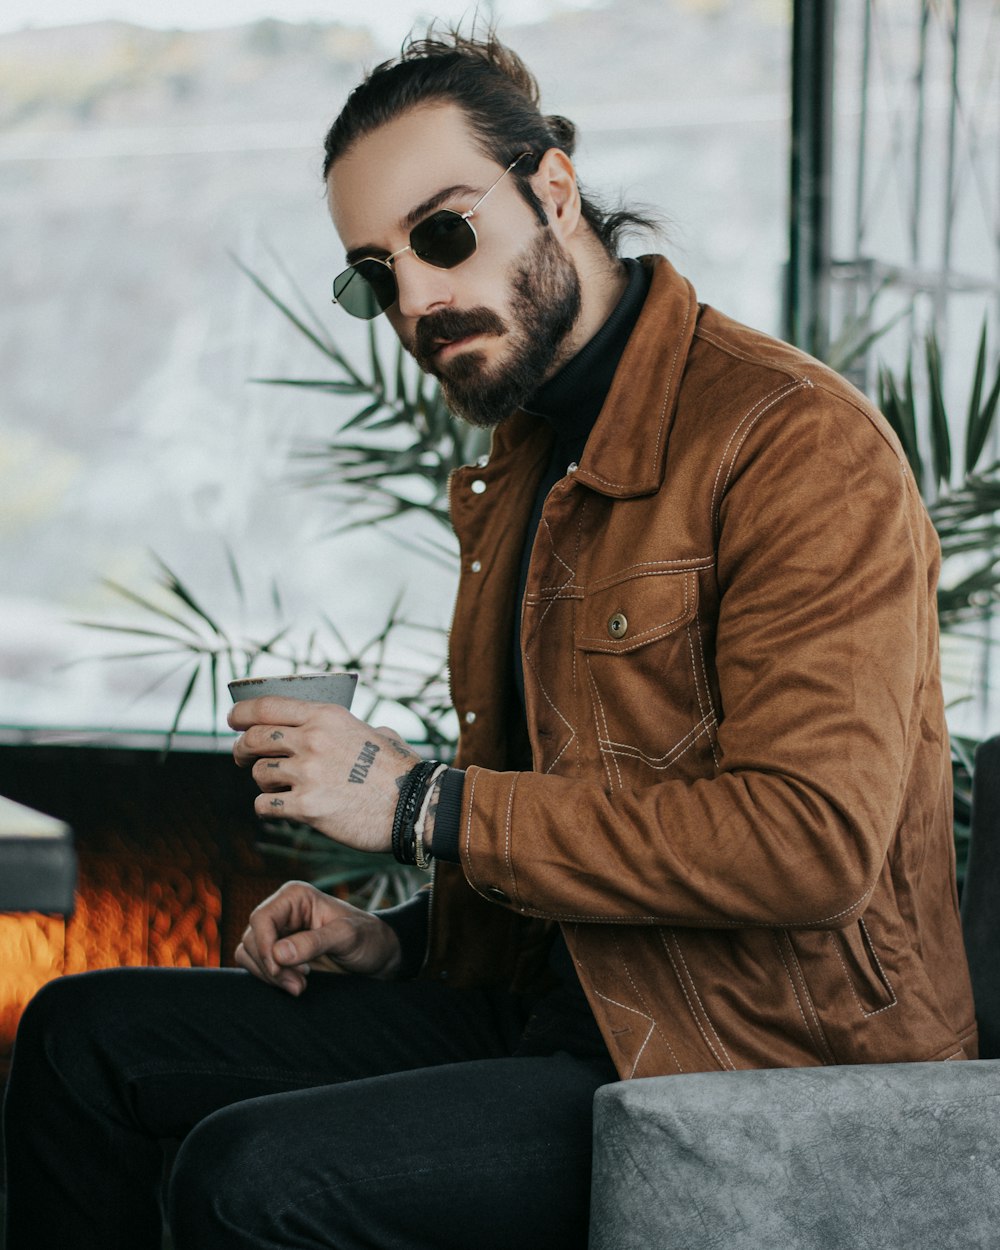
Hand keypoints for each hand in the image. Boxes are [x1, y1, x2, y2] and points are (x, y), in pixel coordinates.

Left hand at [228, 696, 421, 853]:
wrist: (414, 806)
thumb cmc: (401, 770)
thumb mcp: (376, 733)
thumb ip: (351, 729)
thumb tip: (347, 733)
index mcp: (326, 717)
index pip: (267, 706)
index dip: (241, 713)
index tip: (232, 720)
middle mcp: (312, 740)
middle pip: (254, 738)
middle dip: (241, 748)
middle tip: (242, 758)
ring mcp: (307, 774)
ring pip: (259, 773)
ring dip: (263, 782)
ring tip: (278, 789)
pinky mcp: (306, 807)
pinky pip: (265, 806)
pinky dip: (267, 808)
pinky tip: (280, 809)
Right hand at [234, 880, 401, 994]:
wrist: (377, 956)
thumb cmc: (367, 938)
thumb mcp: (348, 938)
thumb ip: (315, 943)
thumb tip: (278, 953)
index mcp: (295, 897)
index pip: (261, 919)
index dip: (264, 947)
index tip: (281, 971)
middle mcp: (281, 911)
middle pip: (251, 938)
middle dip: (270, 966)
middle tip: (299, 984)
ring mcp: (277, 932)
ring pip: (248, 953)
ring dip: (269, 975)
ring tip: (300, 985)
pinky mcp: (277, 952)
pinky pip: (255, 965)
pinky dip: (269, 979)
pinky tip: (296, 983)